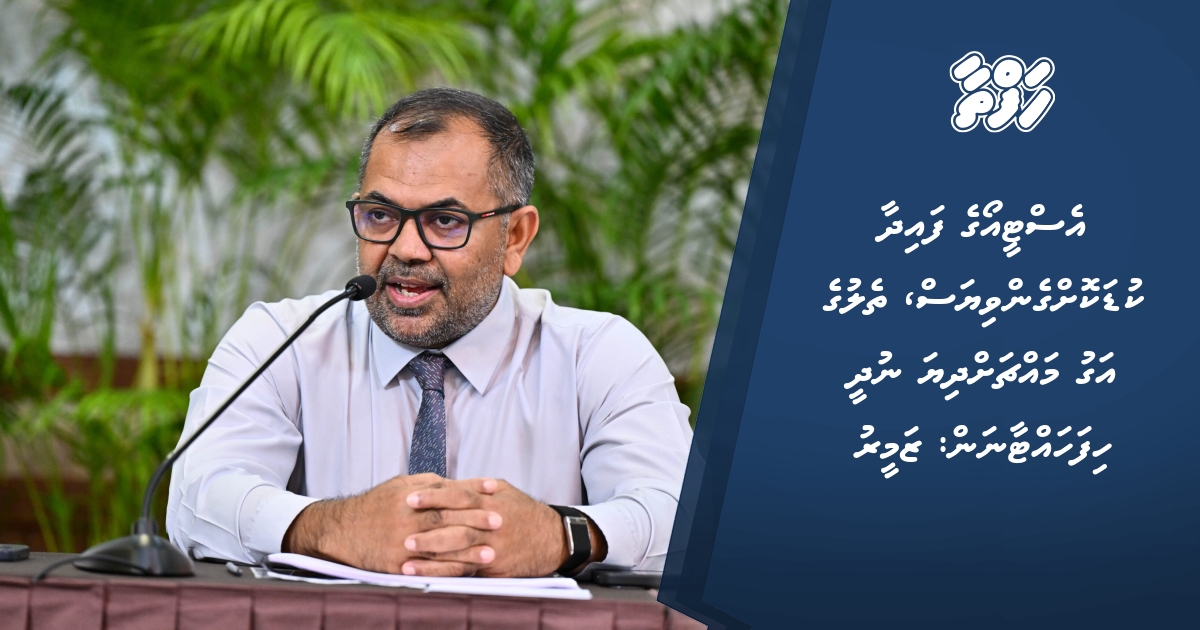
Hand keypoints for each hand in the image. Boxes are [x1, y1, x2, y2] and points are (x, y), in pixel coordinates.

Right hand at [282, 473, 500, 574]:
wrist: (342, 530)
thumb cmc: (375, 505)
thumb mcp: (399, 485)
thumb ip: (428, 483)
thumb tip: (457, 483)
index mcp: (410, 496)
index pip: (447, 490)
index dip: (472, 488)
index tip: (495, 487)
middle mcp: (407, 518)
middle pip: (447, 518)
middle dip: (476, 519)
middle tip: (501, 520)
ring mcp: (402, 543)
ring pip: (440, 547)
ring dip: (468, 551)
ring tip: (492, 553)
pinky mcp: (397, 564)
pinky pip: (428, 569)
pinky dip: (449, 571)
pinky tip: (467, 572)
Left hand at [402, 480, 607, 576]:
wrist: (554, 538)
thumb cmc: (524, 512)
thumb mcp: (504, 491)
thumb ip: (476, 487)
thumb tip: (447, 481)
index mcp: (490, 499)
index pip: (456, 495)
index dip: (432, 496)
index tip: (409, 497)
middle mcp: (490, 521)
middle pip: (453, 521)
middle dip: (425, 523)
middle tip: (399, 524)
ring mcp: (492, 544)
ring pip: (456, 546)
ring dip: (429, 549)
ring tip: (404, 551)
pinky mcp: (493, 565)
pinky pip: (463, 568)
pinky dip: (441, 570)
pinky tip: (423, 571)